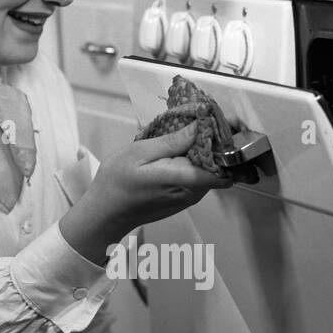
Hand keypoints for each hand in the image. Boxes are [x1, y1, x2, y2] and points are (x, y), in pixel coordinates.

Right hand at [59, 122, 231, 266]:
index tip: (218, 120)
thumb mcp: (141, 153)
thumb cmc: (117, 183)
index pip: (224, 161)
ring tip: (187, 129)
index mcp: (185, 179)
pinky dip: (194, 160)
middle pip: (220, 163)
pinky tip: (179, 148)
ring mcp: (191, 197)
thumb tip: (199, 127)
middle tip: (199, 119)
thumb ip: (173, 141)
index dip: (226, 140)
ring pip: (210, 168)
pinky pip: (199, 175)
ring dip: (203, 149)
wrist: (106, 213)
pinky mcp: (185, 198)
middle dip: (214, 140)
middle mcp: (194, 191)